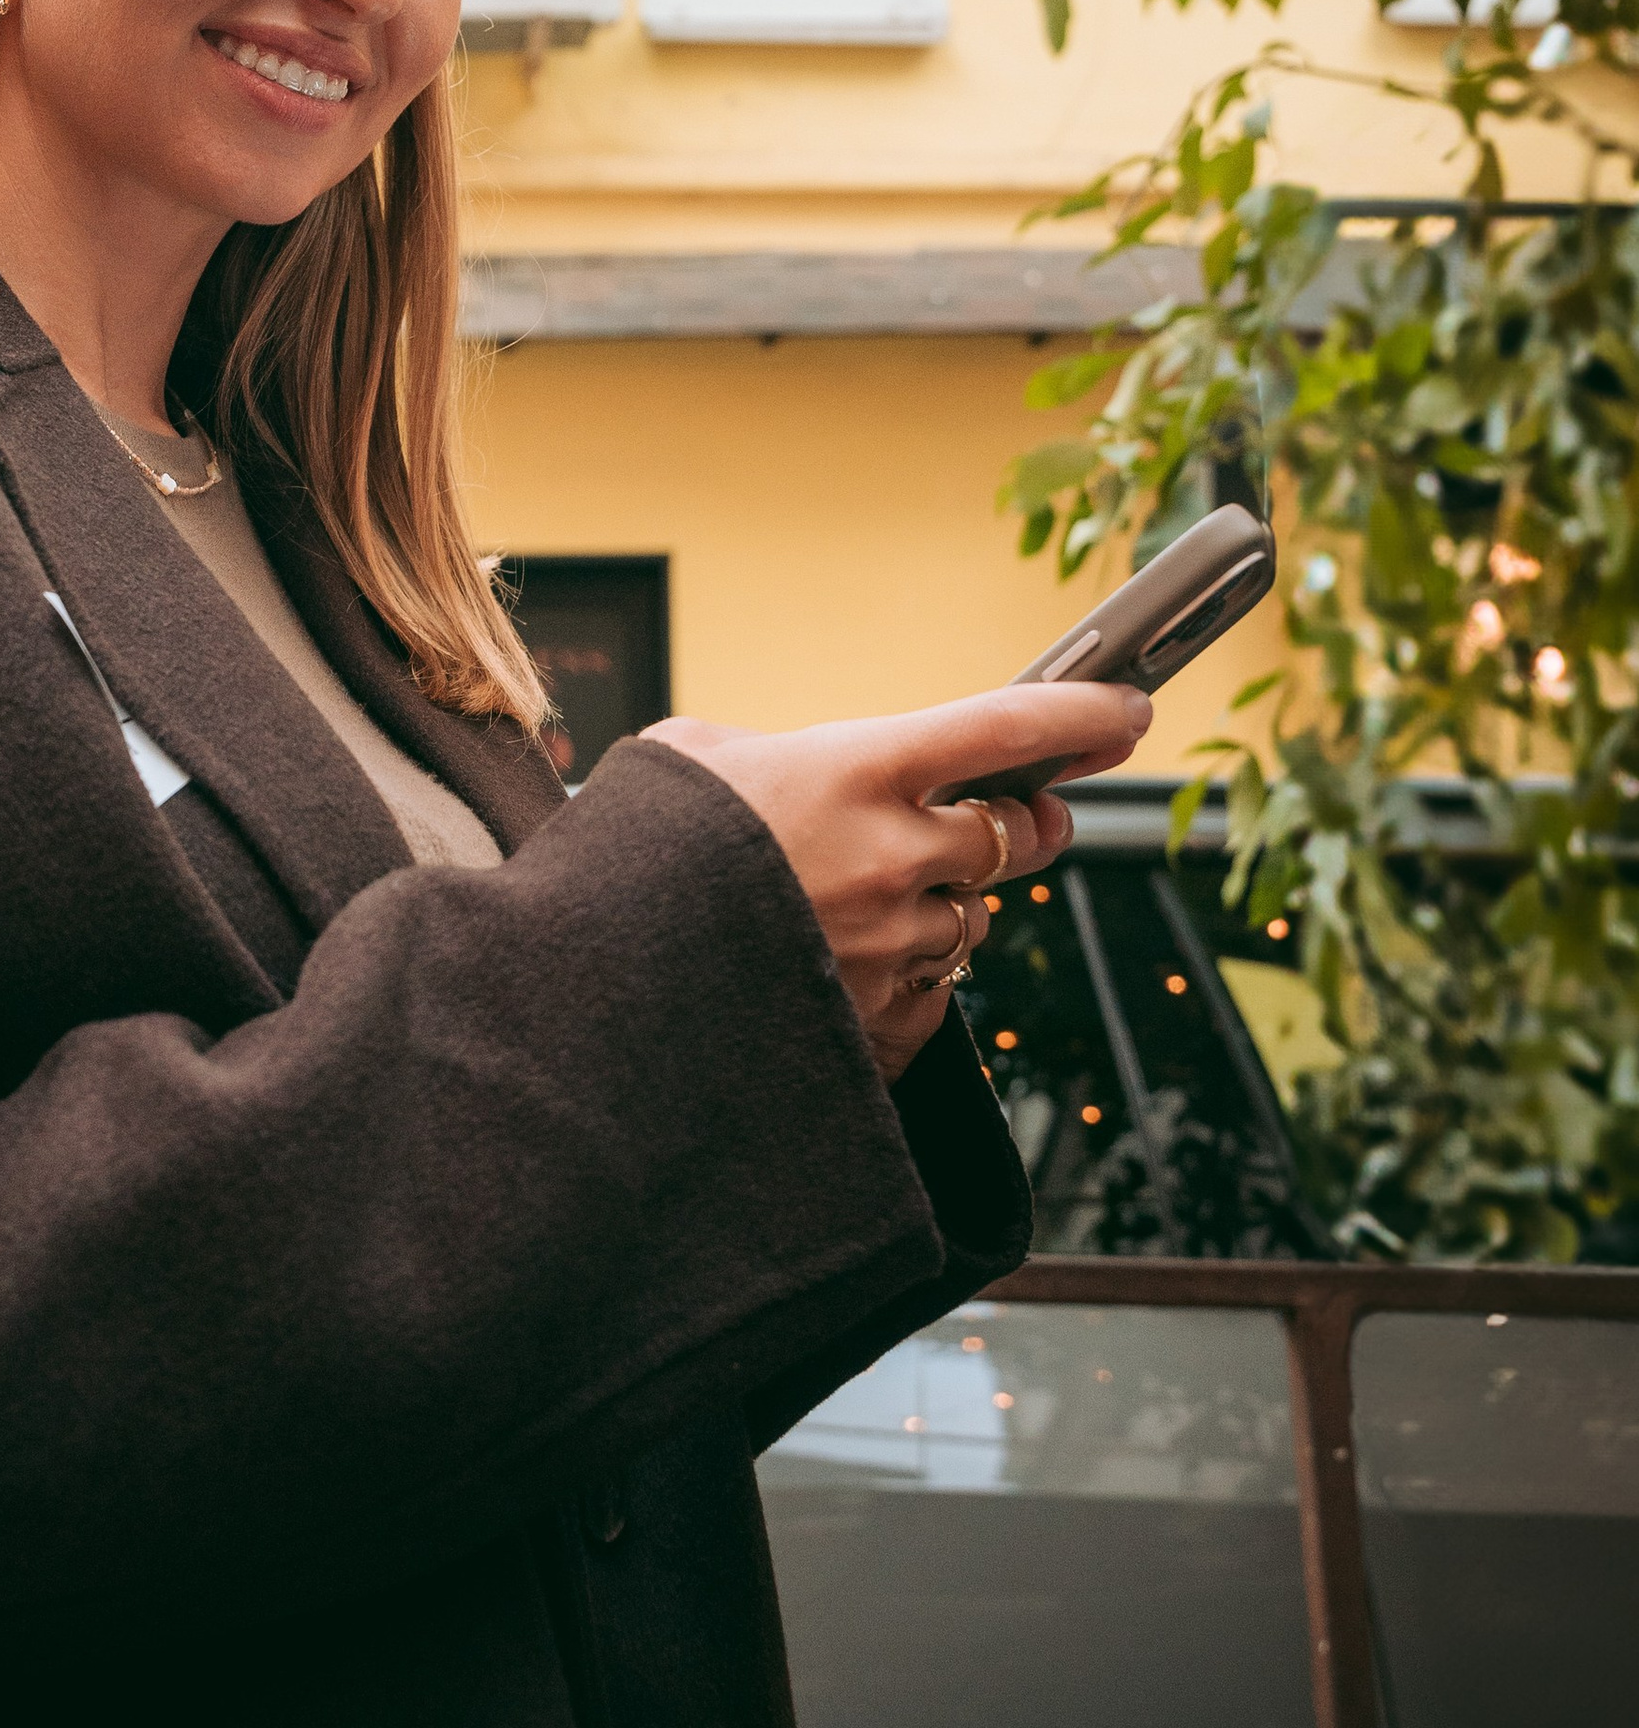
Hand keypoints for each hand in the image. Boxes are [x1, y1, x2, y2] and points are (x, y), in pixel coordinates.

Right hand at [643, 683, 1151, 1082]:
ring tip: (857, 899)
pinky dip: (905, 971)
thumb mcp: (693, 759)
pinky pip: (934, 989)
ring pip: (974, 917)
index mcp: (854, 770)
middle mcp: (893, 856)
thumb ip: (774, 749)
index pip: (1009, 727)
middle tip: (1009, 812)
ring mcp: (894, 945)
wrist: (600, 996)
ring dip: (943, 901)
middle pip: (1016, 833)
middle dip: (1021, 819)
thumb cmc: (641, 863)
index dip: (1084, 712)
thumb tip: (799, 766)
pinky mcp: (883, 1021)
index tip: (1128, 706)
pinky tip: (836, 961)